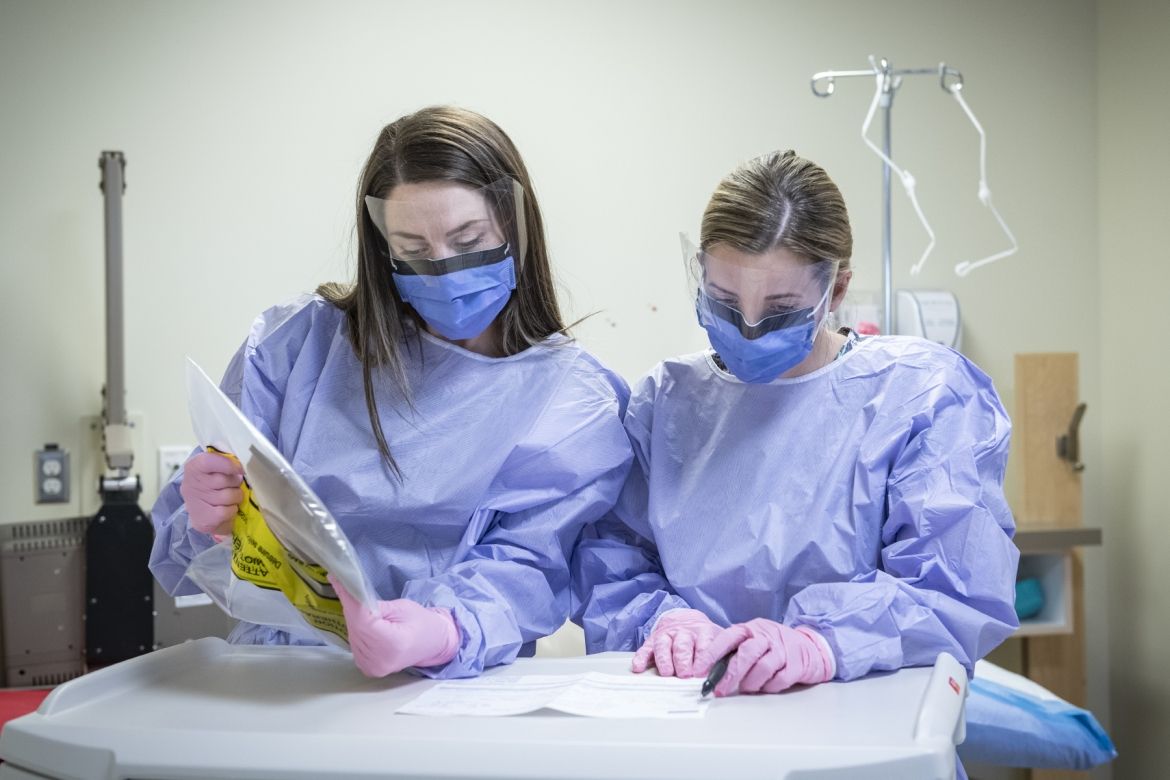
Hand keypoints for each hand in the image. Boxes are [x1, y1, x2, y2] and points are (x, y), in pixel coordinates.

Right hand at [179, 451, 243, 535]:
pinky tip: (226, 509)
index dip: (228, 464)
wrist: (203, 511)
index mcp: (194, 467)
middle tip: (233, 485)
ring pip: (229, 496)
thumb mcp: (217, 468)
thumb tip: (243, 464)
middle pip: (224, 480)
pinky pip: (226, 512)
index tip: (240, 468)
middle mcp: (191, 484)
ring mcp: (194, 503)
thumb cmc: (214, 485)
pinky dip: (231, 510)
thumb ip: (227, 462)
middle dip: (235, 483)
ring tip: (230, 498)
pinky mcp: (202, 520)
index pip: (208, 461)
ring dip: (236, 497)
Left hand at [330, 575, 459, 677]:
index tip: (338, 580)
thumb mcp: (401, 607)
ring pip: (353, 634)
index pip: (362, 620)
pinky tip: (361, 619)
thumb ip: (375, 605)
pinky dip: (356, 629)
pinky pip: (355, 643)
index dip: (350, 599)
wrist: (433, 644)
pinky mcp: (368, 668)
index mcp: (392, 644)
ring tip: (356, 601)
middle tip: (343, 583)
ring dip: (352, 617)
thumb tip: (350, 593)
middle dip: (350, 605)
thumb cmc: (422, 622)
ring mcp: (372, 667)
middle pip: (355, 627)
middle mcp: (379, 660)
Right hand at [631, 608, 721, 677]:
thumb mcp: (717, 639)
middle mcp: (683, 632)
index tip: (701, 673)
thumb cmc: (703, 636)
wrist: (686, 618)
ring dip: (664, 660)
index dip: (702, 659)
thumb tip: (728, 675)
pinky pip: (645, 648)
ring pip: (663, 646)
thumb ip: (722, 655)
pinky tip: (638, 667)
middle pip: (682, 646)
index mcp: (702, 631)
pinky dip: (641, 658)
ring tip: (667, 673)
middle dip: (683, 661)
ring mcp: (667, 635)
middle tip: (685, 675)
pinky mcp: (653, 640)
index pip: (704, 645)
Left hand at [695, 619, 833, 696]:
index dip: (711, 654)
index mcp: (751, 628)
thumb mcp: (753, 640)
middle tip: (720, 690)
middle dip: (730, 674)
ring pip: (763, 667)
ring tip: (746, 688)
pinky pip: (779, 679)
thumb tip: (709, 672)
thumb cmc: (775, 645)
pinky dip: (769, 687)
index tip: (699, 670)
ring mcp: (783, 649)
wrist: (810, 646)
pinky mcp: (797, 664)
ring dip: (750, 682)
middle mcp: (767, 636)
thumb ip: (734, 652)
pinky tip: (765, 687)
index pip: (727, 638)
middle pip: (746, 653)